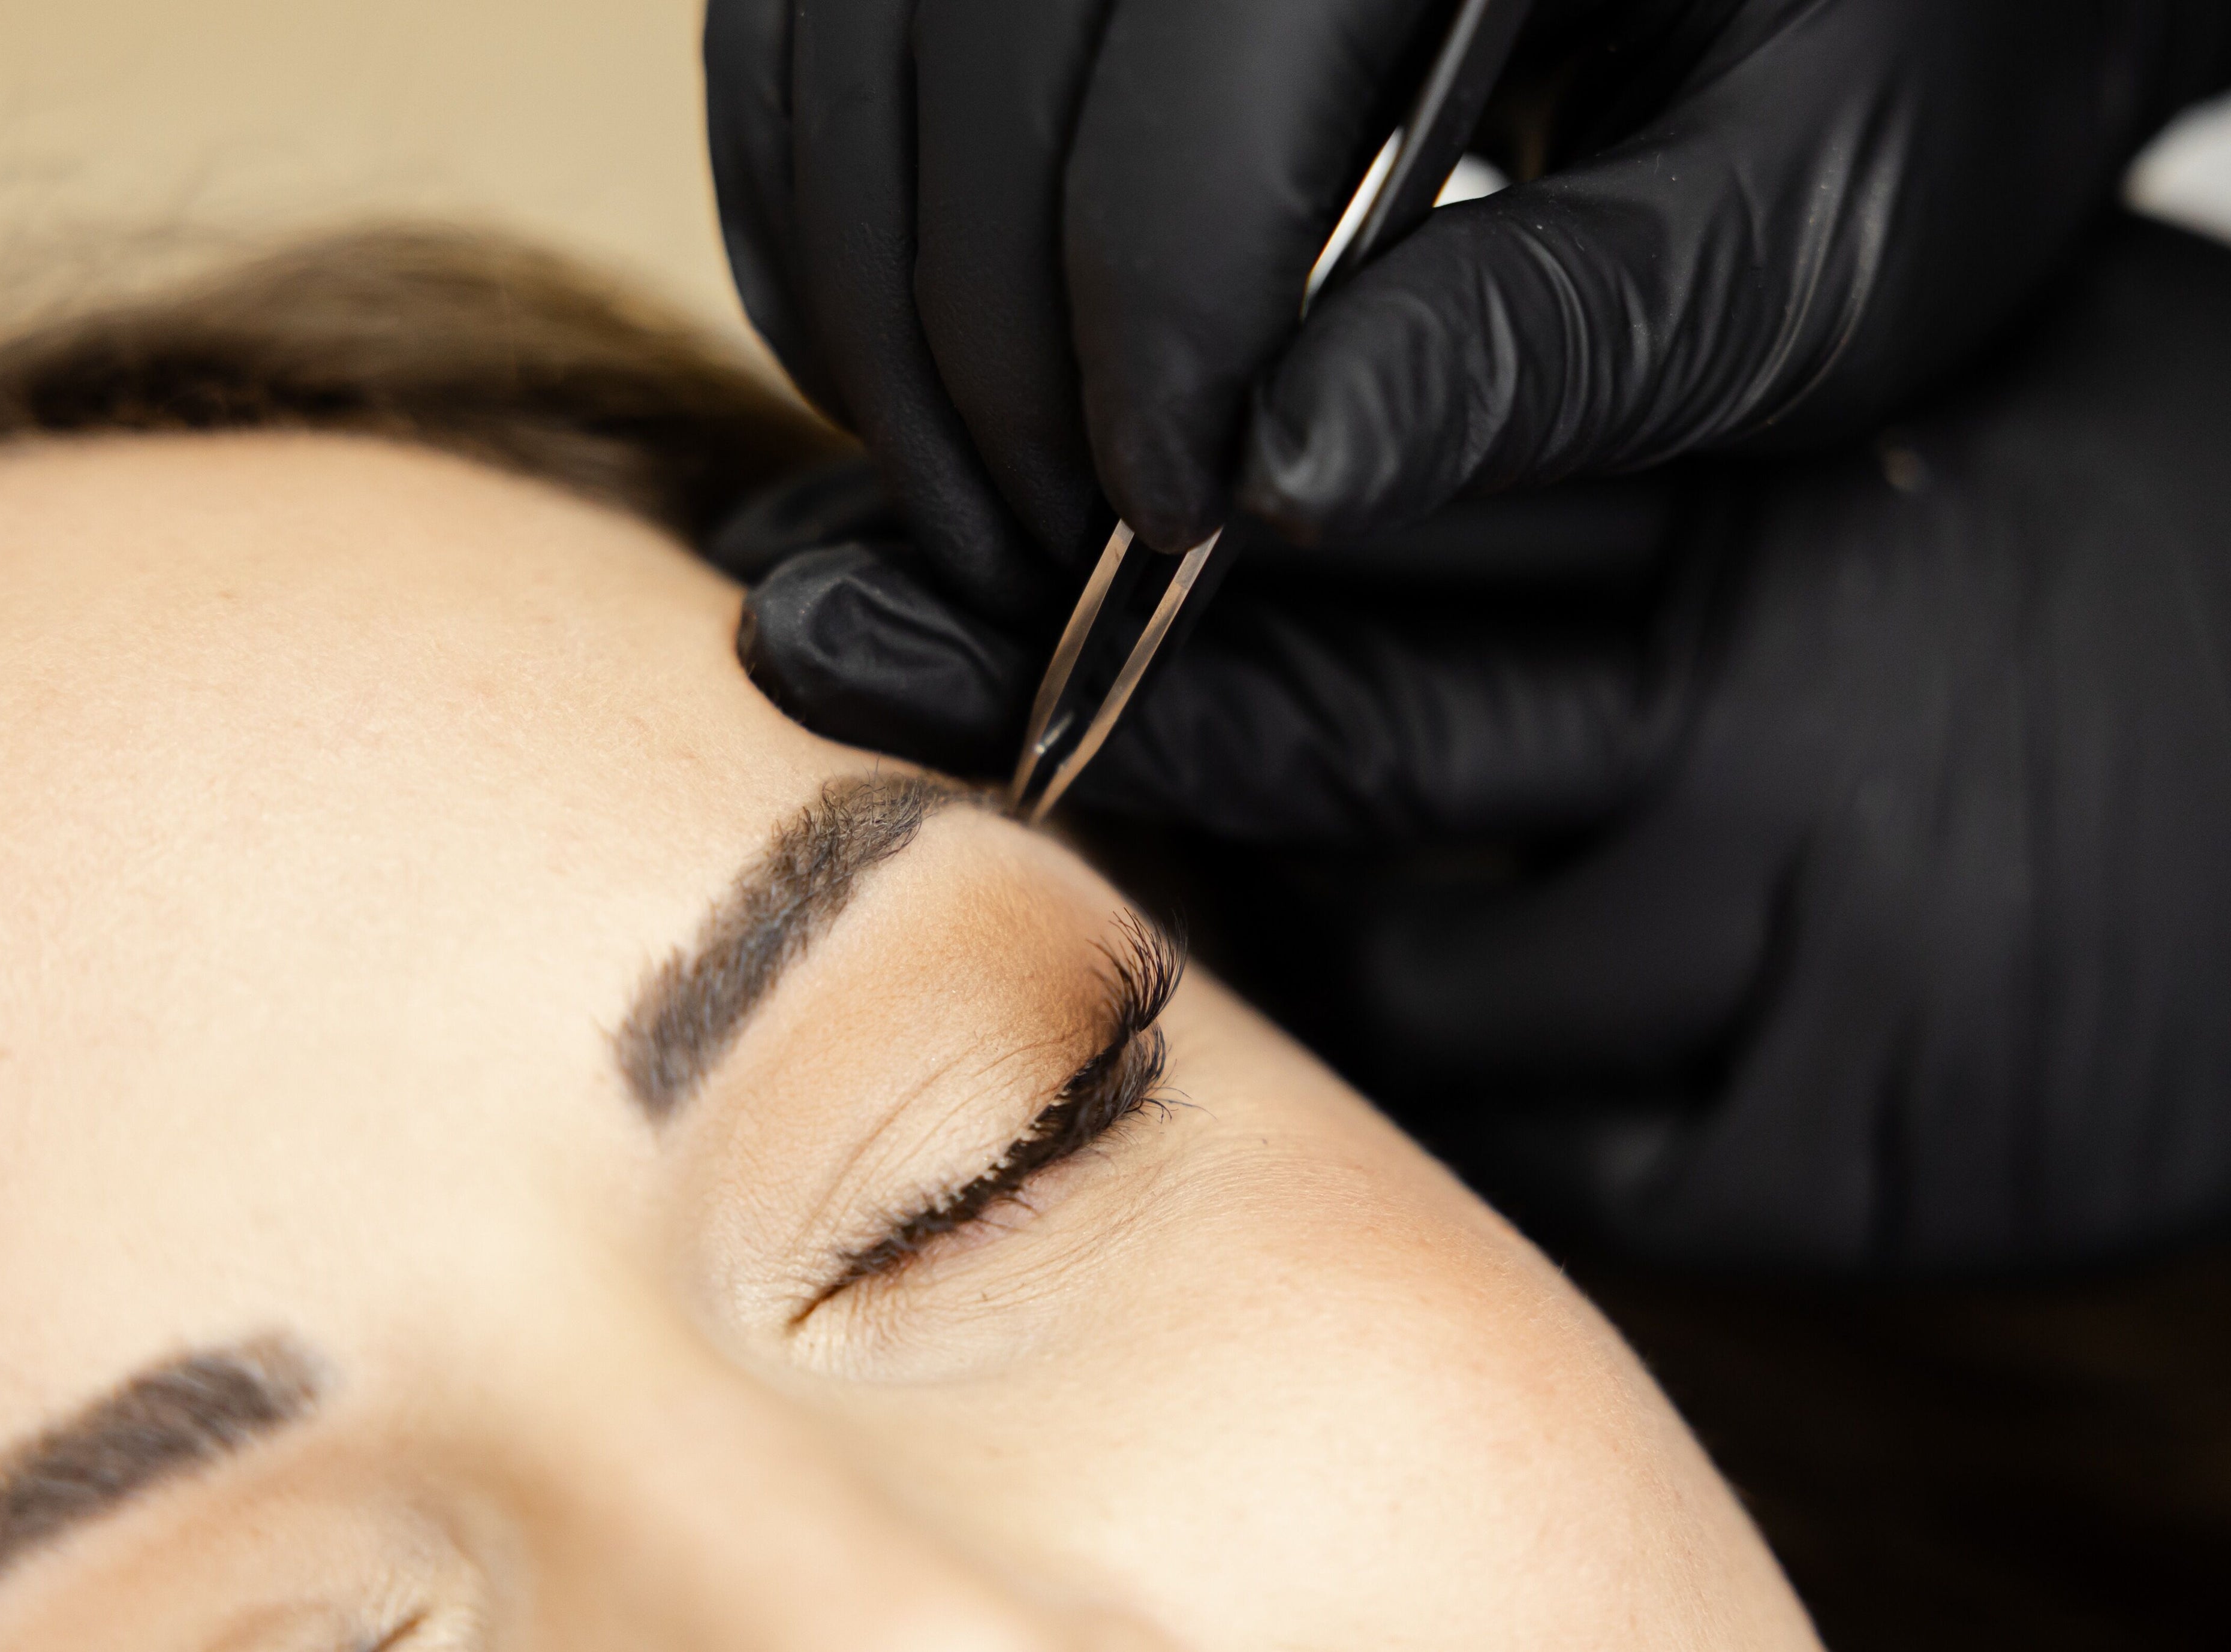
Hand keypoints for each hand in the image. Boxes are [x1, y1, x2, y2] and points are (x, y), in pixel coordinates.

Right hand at [706, 0, 2230, 616]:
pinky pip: (810, 40)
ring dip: (876, 319)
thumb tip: (1269, 494)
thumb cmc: (1888, 69)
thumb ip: (1548, 349)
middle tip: (1060, 579)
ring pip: (847, 66)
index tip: (1160, 561)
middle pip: (979, 99)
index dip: (1139, 391)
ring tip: (992, 501)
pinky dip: (816, 211)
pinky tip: (907, 359)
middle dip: (989, 390)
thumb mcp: (1795, 234)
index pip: (1187, 137)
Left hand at [745, 216, 2230, 1270]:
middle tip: (812, 637)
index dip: (1090, 524)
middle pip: (1309, 727)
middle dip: (1038, 689)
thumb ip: (1604, 422)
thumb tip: (1285, 428)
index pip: (1354, 504)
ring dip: (1253, 901)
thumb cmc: (2104, 553)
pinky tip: (1423, 979)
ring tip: (1174, 832)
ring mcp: (1778, 961)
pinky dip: (1419, 1054)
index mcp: (1768, 504)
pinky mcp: (1802, 1156)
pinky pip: (1502, 1119)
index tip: (860, 536)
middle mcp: (1760, 733)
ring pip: (1374, 958)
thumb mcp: (1878, 410)